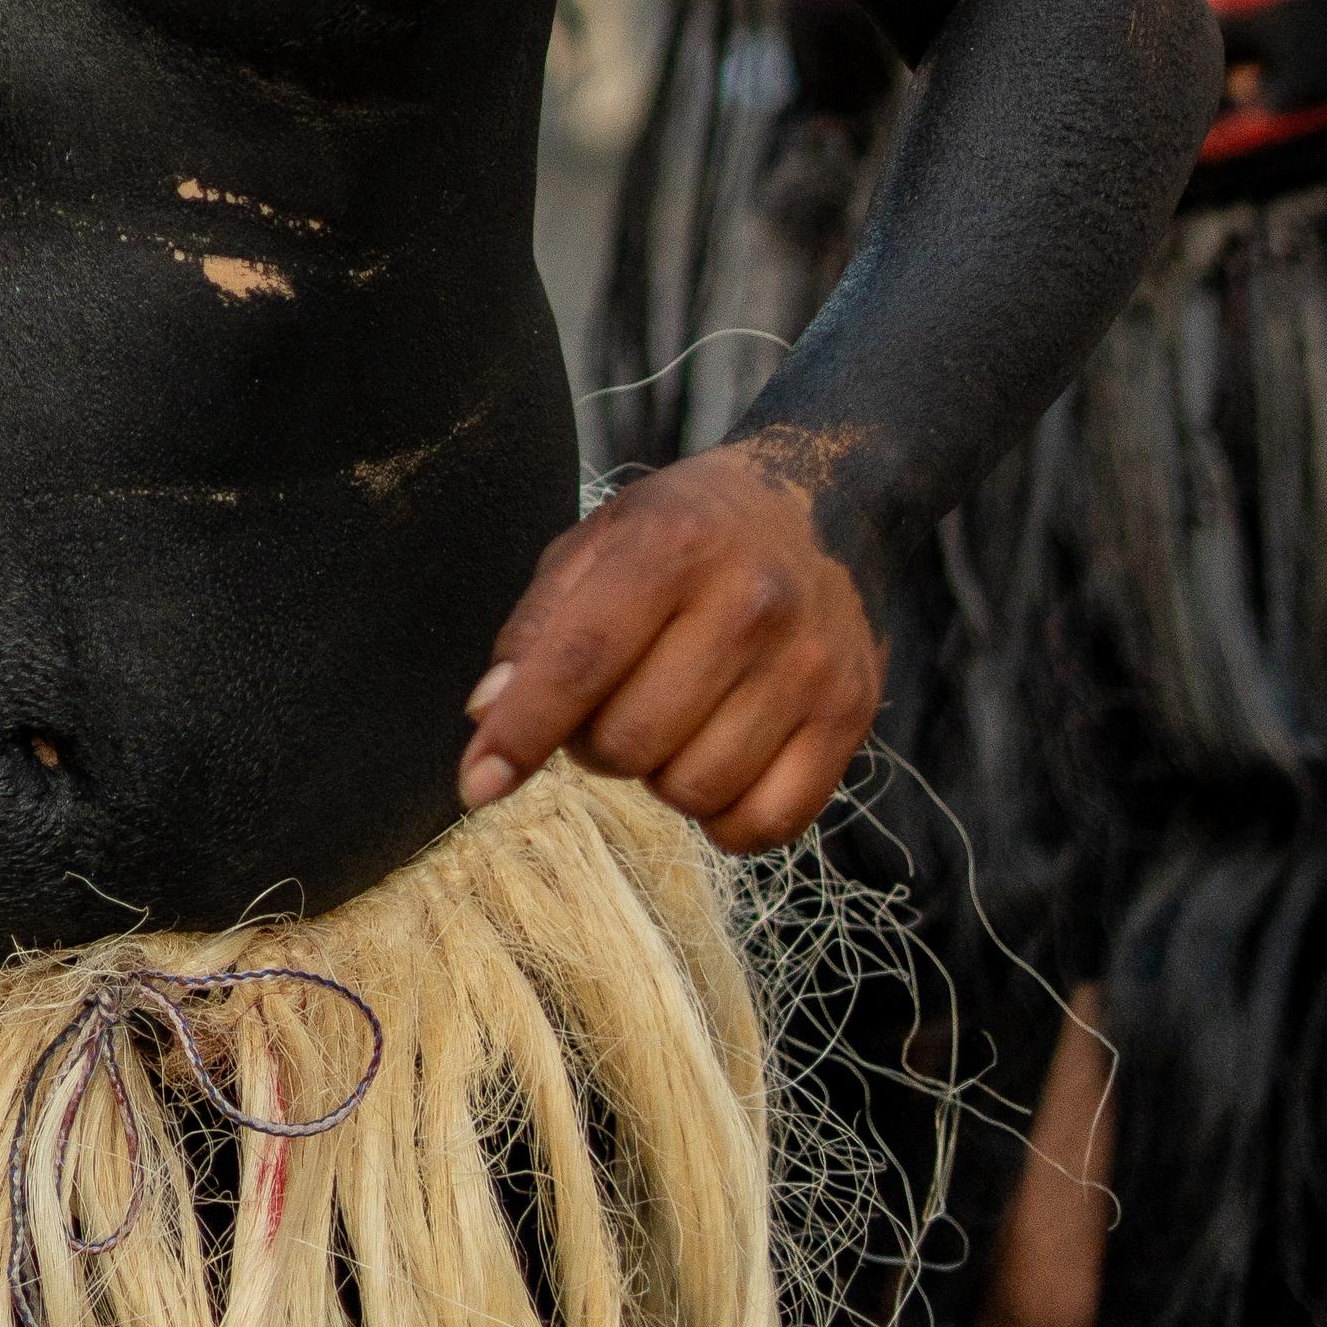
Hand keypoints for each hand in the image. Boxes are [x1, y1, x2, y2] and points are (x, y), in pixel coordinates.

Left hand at [458, 444, 881, 854]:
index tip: (476, 783)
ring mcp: (807, 664)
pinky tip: (719, 760)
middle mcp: (748, 603)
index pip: (579, 662)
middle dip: (595, 744)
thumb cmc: (691, 529)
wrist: (822, 503)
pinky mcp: (850, 715)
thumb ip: (538, 623)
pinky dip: (725, 817)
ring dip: (660, 777)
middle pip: (630, 742)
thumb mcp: (602, 539)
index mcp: (672, 545)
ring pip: (693, 791)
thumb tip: (487, 715)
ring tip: (671, 719)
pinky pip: (766, 823)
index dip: (520, 732)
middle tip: (612, 703)